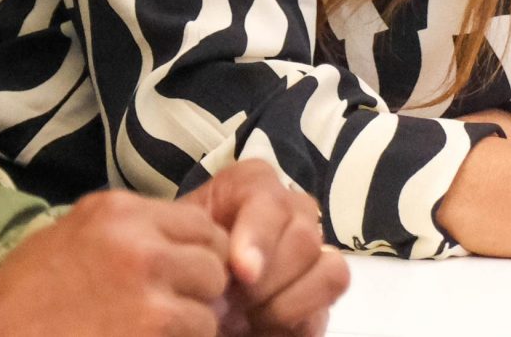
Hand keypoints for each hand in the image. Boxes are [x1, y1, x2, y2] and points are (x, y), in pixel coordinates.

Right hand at [0, 190, 233, 336]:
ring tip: (156, 332)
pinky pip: (197, 334)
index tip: (183, 278)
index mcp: (119, 211)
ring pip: (210, 305)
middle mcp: (139, 241)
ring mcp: (148, 288)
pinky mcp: (153, 326)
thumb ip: (129, 231)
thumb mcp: (72, 237)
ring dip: (192, 324)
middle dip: (201, 290)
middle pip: (213, 260)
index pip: (199, 223)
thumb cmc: (22, 297)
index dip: (198, 253)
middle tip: (175, 311)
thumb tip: (176, 243)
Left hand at [183, 165, 348, 336]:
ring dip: (286, 302)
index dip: (259, 236)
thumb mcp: (180, 244)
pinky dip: (298, 318)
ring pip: (330, 270)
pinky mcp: (322, 288)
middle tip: (233, 304)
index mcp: (250, 187)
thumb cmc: (180, 264)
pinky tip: (263, 326)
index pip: (270, 200)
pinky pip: (330, 303)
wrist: (182, 292)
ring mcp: (313, 249)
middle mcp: (290, 210)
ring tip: (248, 317)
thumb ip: (205, 242)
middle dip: (269, 280)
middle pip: (304, 237)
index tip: (242, 273)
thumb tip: (243, 271)